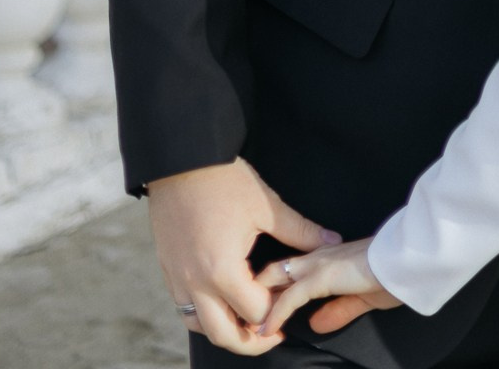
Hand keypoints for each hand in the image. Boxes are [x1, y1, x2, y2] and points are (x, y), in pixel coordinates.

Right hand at [147, 157, 341, 354]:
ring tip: (248, 318)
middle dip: (252, 341)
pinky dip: (204, 313)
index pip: (257, 313)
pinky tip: (222, 299)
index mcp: (223, 271)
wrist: (182, 158)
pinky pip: (184, 307)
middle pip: (225, 336)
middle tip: (273, 333)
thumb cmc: (224, 181)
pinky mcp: (168, 269)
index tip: (291, 302)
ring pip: (200, 326)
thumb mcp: (266, 206)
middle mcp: (196, 284)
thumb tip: (330, 240)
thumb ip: (300, 231)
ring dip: (225, 329)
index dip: (279, 311)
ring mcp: (178, 279)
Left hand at [256, 238, 402, 336]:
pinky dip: (276, 314)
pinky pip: (291, 297)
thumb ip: (339, 309)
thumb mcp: (362, 298)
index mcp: (326, 259)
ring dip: (259, 303)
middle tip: (244, 316)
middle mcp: (317, 257)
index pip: (290, 270)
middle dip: (255, 292)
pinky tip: (267, 329)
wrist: (407, 259)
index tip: (258, 309)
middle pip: (275, 270)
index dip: (272, 288)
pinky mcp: (323, 276)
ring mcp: (318, 264)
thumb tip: (316, 325)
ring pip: (276, 279)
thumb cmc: (392, 273)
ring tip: (247, 325)